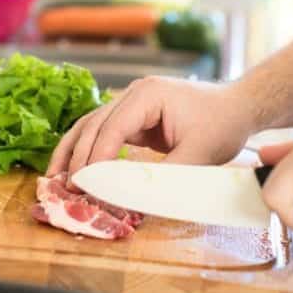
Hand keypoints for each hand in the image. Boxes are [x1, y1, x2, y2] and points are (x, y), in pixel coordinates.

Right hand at [48, 77, 256, 175]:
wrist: (238, 107)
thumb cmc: (222, 124)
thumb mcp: (198, 154)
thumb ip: (166, 176)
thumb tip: (133, 198)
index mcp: (147, 95)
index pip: (112, 127)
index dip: (96, 157)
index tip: (84, 184)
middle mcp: (134, 94)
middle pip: (94, 124)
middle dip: (78, 156)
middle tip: (65, 187)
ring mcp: (131, 103)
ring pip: (91, 126)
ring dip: (73, 151)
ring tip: (54, 177)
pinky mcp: (134, 117)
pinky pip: (104, 132)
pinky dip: (89, 150)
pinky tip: (76, 170)